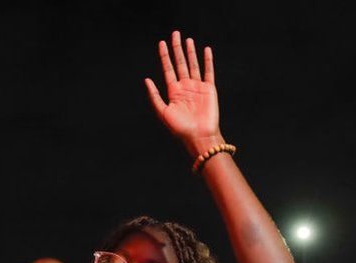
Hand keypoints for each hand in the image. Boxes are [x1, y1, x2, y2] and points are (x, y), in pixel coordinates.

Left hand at [145, 31, 223, 156]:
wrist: (199, 136)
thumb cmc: (180, 128)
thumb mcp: (163, 112)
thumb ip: (154, 96)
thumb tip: (146, 79)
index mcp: (173, 92)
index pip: (168, 69)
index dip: (165, 56)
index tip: (162, 43)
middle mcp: (185, 87)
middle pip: (180, 63)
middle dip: (177, 49)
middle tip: (175, 34)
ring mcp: (198, 87)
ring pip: (193, 64)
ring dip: (191, 52)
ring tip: (188, 39)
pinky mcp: (209, 89)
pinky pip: (208, 72)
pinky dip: (207, 61)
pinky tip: (206, 50)